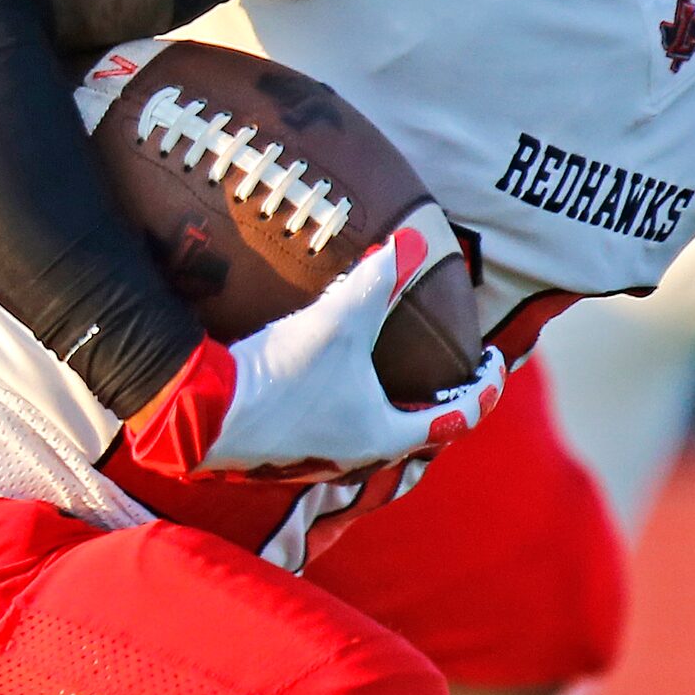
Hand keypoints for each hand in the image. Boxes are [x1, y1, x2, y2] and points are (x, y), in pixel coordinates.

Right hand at [126, 236, 505, 479]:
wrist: (201, 411)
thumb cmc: (282, 376)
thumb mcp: (340, 321)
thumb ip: (378, 280)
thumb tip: (415, 240)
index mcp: (382, 434)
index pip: (455, 419)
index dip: (483, 389)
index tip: (493, 361)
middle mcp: (354, 454)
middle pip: (415, 429)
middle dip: (437, 397)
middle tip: (450, 364)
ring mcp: (316, 455)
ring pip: (371, 427)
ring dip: (390, 399)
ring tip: (396, 361)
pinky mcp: (283, 445)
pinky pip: (332, 421)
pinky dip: (349, 397)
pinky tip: (334, 369)